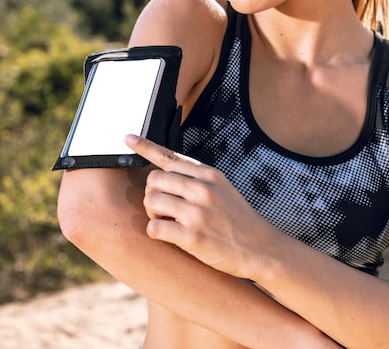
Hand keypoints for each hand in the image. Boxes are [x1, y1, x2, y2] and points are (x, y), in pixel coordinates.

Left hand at [124, 134, 278, 278]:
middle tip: (165, 208)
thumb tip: (165, 170)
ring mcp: (197, 213)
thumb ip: (197, 178)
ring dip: (153, 213)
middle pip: (153, 180)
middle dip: (153, 194)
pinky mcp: (192, 238)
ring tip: (168, 222)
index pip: (169, 156)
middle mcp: (202, 190)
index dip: (145, 146)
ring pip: (150, 201)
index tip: (128, 138)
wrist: (261, 249)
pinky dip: (156, 232)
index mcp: (209, 175)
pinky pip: (154, 228)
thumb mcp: (223, 188)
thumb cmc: (238, 220)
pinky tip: (169, 236)